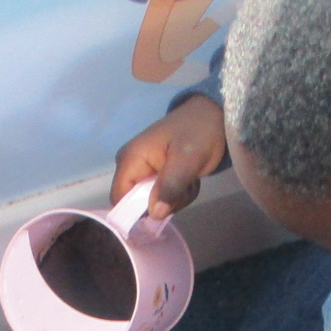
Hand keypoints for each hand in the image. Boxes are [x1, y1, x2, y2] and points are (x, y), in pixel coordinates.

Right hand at [111, 95, 226, 218]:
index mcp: (130, 159)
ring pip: (153, 204)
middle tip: (184, 190)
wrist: (212, 115)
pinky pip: (162, 197)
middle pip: (137, 204)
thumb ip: (169, 187)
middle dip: (164, 204)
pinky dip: (178, 195)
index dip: (134, 213)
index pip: (119, 198)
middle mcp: (130, 166)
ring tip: (189, 182)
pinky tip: (188, 180)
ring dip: (175, 200)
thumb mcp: (186, 160)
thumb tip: (154, 214)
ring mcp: (143, 171)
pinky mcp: (155, 175)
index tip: (161, 214)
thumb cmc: (198, 132)